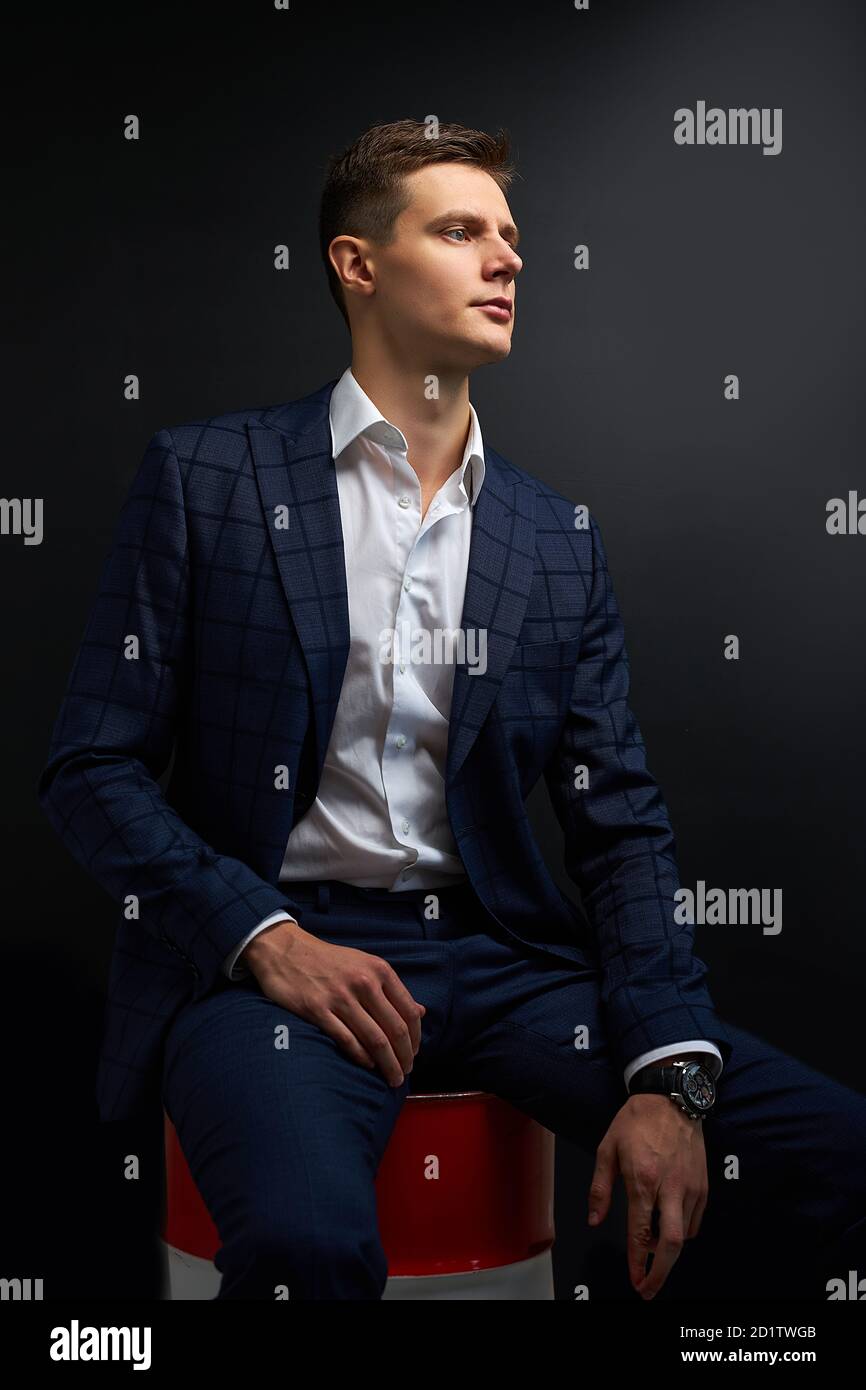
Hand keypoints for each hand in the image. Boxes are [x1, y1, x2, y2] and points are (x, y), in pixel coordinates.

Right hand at [241, 919, 425, 1086]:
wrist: (286, 950)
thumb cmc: (329, 960)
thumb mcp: (365, 964)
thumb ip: (391, 989)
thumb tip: (421, 1012)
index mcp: (379, 970)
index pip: (408, 1011)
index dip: (416, 1037)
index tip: (415, 1053)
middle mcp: (363, 982)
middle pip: (395, 1030)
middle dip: (405, 1057)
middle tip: (406, 1072)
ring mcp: (340, 997)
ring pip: (375, 1040)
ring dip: (388, 1064)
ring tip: (393, 1077)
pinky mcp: (317, 1010)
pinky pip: (347, 1040)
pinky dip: (362, 1057)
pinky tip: (368, 1065)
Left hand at [587, 1093, 706, 1299]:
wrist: (670, 1096)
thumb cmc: (636, 1120)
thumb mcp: (607, 1149)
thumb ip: (600, 1189)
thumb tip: (594, 1220)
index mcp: (643, 1181)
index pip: (641, 1234)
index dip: (638, 1263)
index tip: (635, 1281)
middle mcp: (670, 1188)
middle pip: (672, 1245)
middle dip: (661, 1273)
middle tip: (649, 1287)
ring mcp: (690, 1187)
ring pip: (684, 1234)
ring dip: (667, 1247)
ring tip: (652, 1240)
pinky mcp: (703, 1184)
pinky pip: (695, 1220)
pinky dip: (682, 1230)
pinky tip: (669, 1221)